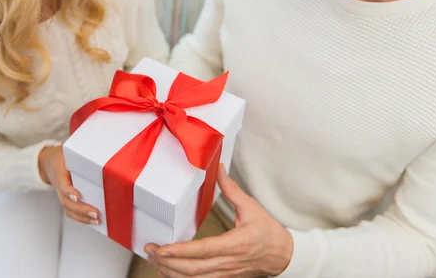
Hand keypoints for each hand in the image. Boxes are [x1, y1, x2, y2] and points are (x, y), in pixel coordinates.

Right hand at [39, 146, 100, 224]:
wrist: (48, 163)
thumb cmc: (63, 157)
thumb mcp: (69, 151)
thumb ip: (83, 153)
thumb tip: (103, 156)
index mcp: (59, 171)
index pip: (62, 183)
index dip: (68, 191)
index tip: (77, 196)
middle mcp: (59, 186)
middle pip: (66, 202)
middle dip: (81, 209)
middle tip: (95, 212)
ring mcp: (62, 195)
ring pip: (69, 210)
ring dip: (83, 217)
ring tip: (97, 220)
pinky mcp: (66, 200)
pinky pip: (72, 212)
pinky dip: (82, 218)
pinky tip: (94, 221)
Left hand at [145, 164, 292, 277]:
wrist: (284, 255)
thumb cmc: (269, 232)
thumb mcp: (251, 207)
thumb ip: (231, 189)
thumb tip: (219, 168)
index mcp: (235, 243)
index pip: (203, 250)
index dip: (180, 252)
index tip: (163, 248)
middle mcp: (228, 262)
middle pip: (193, 269)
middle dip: (168, 262)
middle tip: (151, 250)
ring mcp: (225, 273)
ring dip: (172, 272)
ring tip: (155, 260)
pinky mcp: (224, 277)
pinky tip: (169, 271)